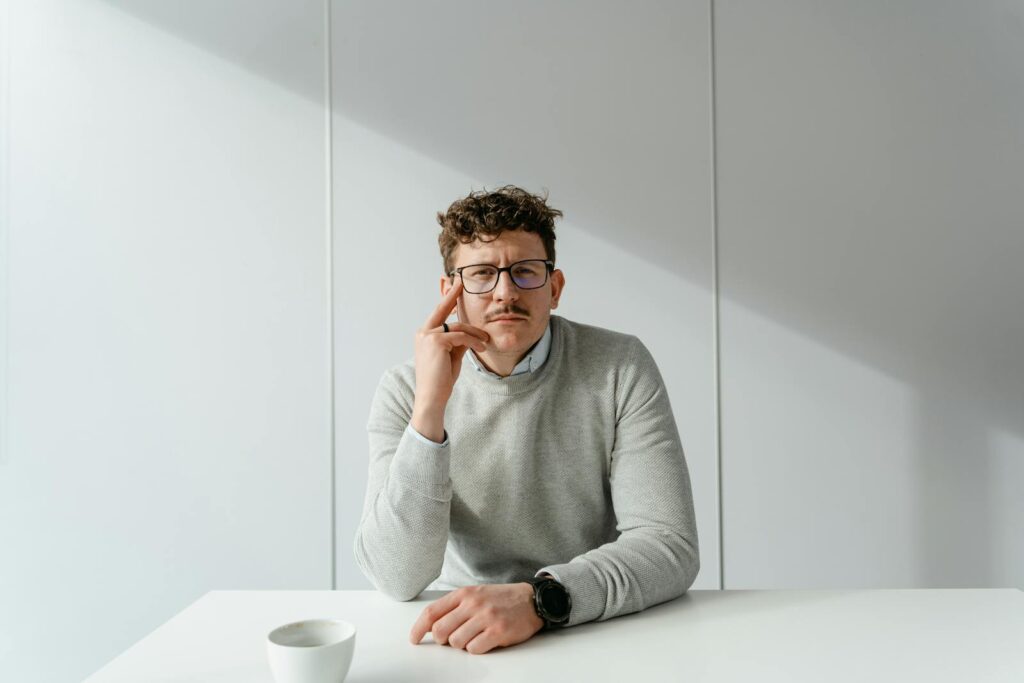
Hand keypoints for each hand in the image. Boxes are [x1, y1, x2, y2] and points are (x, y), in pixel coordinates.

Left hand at [409, 584, 543, 654]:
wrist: (531, 600)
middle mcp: (473, 604)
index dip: (418, 628)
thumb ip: (454, 607)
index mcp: (464, 594)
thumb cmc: (500, 599)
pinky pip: (474, 649)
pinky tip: (485, 640)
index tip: (414, 639)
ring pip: (456, 642)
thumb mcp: (475, 594)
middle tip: (451, 639)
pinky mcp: (498, 631)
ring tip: (474, 636)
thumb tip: (431, 626)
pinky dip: (476, 649)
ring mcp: (486, 617)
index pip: (432, 612)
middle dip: (442, 640)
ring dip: (462, 645)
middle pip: (440, 631)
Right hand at [411, 280, 488, 440]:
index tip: (456, 286)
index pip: (438, 313)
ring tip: (486, 341)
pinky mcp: (435, 341)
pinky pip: (461, 336)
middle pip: (442, 309)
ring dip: (475, 334)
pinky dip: (473, 341)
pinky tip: (482, 348)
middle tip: (462, 281)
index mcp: (424, 335)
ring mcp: (427, 335)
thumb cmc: (441, 380)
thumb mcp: (451, 356)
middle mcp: (423, 332)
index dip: (448, 299)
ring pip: (458, 326)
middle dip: (453, 294)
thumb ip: (457, 341)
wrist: (432, 397)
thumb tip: (469, 332)